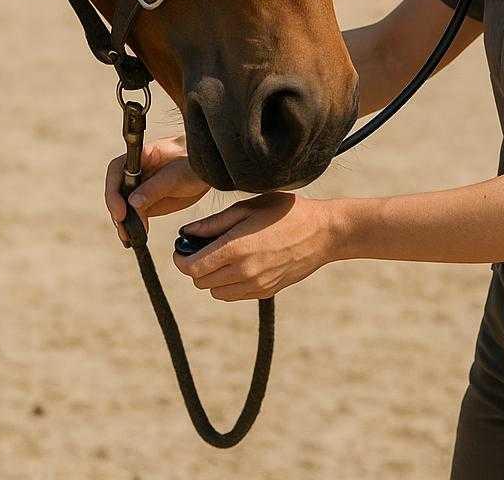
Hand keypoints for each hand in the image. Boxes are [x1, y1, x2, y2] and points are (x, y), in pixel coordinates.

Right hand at [103, 134, 210, 242]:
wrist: (206, 173)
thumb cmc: (192, 165)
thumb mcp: (175, 176)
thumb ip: (154, 188)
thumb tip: (132, 203)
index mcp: (140, 156)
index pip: (116, 170)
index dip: (113, 191)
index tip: (120, 212)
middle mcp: (135, 172)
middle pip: (117, 191)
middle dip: (118, 211)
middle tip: (125, 229)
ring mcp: (139, 188)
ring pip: (123, 205)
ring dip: (124, 223)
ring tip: (130, 238)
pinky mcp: (146, 203)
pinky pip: (134, 215)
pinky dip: (133, 227)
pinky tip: (135, 239)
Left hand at [173, 192, 340, 300]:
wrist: (322, 233)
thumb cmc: (284, 212)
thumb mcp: (247, 208)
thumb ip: (214, 223)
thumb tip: (186, 233)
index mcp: (236, 248)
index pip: (192, 268)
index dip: (181, 259)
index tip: (182, 249)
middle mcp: (244, 271)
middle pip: (201, 282)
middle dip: (195, 267)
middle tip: (202, 249)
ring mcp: (257, 285)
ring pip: (216, 292)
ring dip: (212, 278)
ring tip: (222, 257)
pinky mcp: (266, 291)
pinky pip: (235, 295)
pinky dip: (229, 284)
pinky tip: (239, 265)